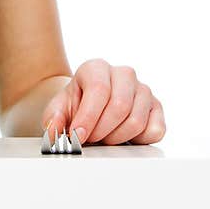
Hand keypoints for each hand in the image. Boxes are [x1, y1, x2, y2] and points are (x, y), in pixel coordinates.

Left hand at [41, 58, 165, 144]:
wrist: (87, 107)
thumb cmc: (74, 106)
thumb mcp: (57, 110)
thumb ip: (52, 119)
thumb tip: (54, 130)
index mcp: (96, 67)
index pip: (99, 90)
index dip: (88, 117)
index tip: (78, 135)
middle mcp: (123, 74)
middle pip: (119, 106)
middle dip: (101, 130)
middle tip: (90, 139)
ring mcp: (143, 89)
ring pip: (136, 121)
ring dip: (116, 138)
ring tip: (103, 137)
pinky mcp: (156, 108)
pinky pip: (155, 131)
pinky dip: (137, 141)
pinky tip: (123, 136)